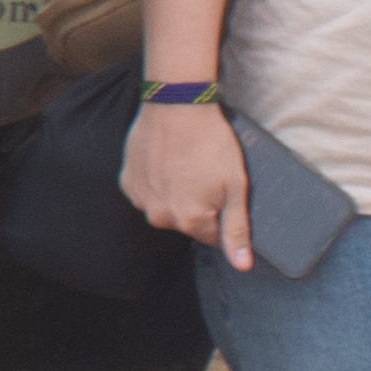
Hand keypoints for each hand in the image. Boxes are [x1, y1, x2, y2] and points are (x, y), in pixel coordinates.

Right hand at [123, 100, 251, 272]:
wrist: (177, 104)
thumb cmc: (210, 143)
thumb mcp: (236, 186)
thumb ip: (237, 229)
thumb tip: (242, 266)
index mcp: (190, 221)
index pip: (213, 236)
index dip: (222, 212)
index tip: (223, 189)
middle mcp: (161, 217)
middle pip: (187, 222)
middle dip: (198, 204)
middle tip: (205, 173)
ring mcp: (141, 199)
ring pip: (165, 206)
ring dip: (176, 192)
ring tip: (185, 163)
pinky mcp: (128, 181)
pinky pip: (147, 190)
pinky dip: (157, 180)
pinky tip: (167, 159)